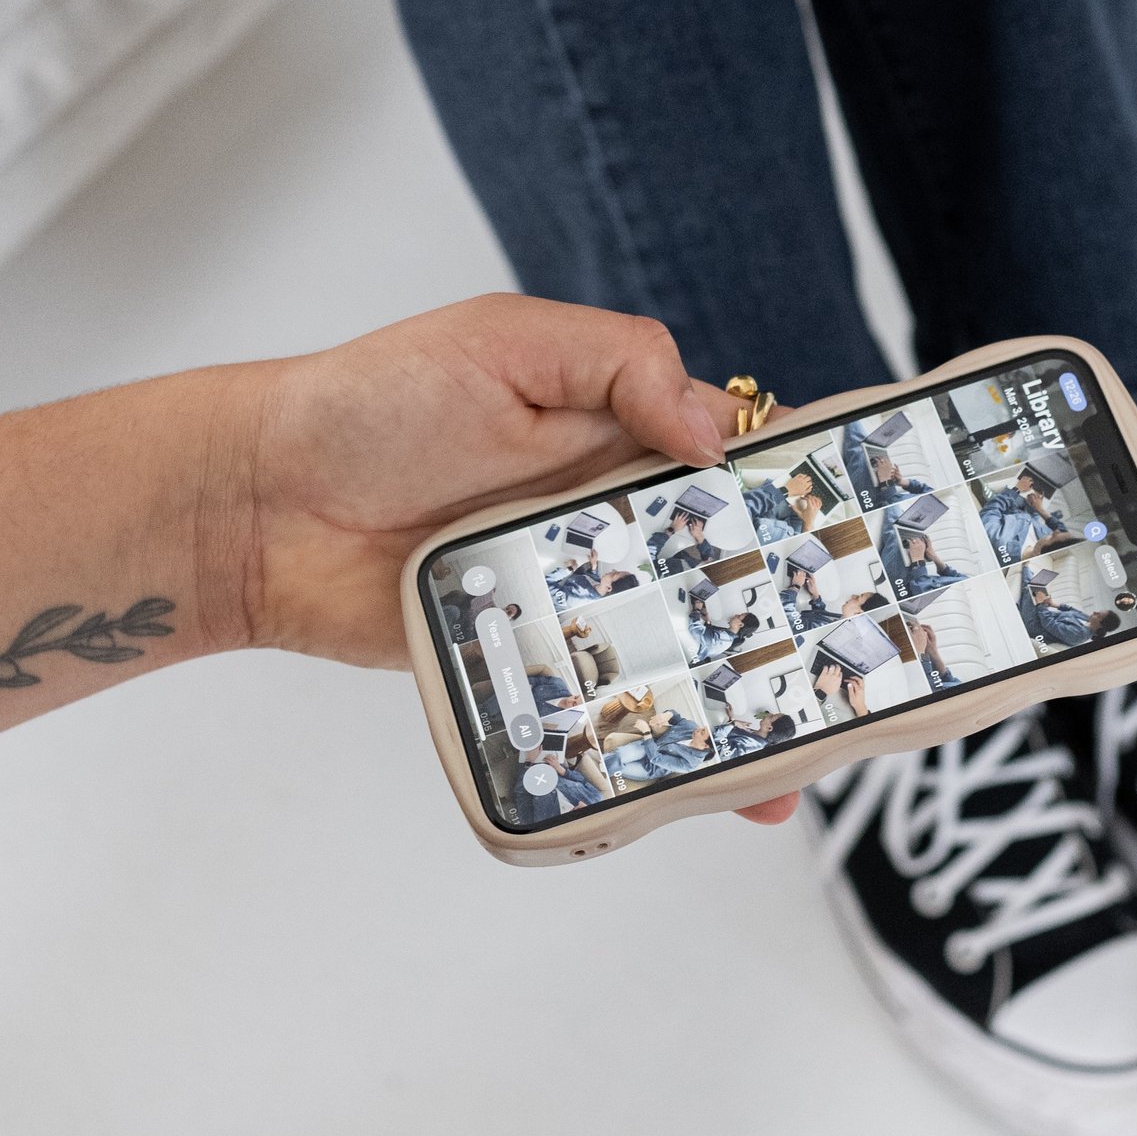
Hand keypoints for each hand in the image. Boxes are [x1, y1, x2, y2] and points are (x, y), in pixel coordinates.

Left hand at [0, 293, 803, 812]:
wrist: (259, 505)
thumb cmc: (370, 402)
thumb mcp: (507, 343)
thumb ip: (622, 364)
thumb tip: (713, 432)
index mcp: (622, 434)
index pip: (742, 470)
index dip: (810, 507)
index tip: (877, 549)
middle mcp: (608, 522)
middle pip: (730, 584)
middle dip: (799, 636)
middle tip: (863, 685)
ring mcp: (569, 602)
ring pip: (679, 662)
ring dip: (742, 711)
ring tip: (795, 765)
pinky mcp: (522, 666)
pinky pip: (602, 713)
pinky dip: (654, 753)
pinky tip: (706, 792)